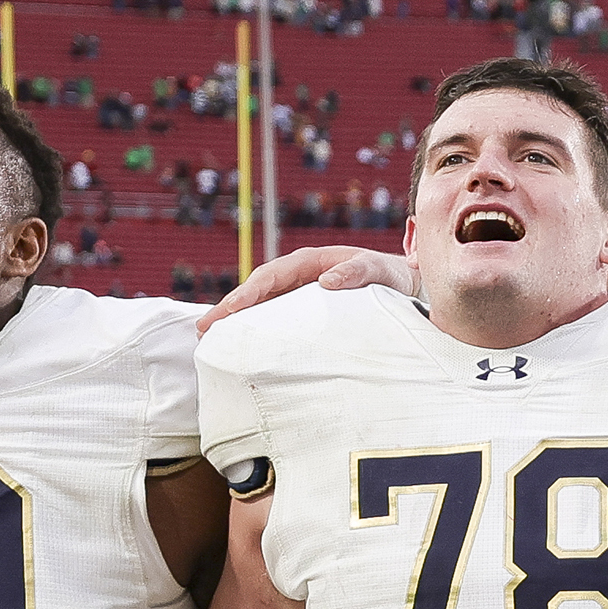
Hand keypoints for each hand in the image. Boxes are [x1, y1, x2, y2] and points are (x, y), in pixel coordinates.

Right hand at [201, 242, 414, 331]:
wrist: (403, 283)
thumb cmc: (390, 273)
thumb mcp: (377, 268)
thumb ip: (356, 271)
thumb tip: (326, 281)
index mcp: (309, 262)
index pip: (269, 277)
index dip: (247, 294)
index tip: (228, 311)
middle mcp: (298, 276)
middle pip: (256, 292)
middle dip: (229, 309)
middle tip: (203, 330)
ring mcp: (299, 293)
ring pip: (261, 305)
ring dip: (237, 321)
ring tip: (212, 340)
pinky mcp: (304, 310)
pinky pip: (276, 318)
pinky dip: (257, 329)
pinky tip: (243, 345)